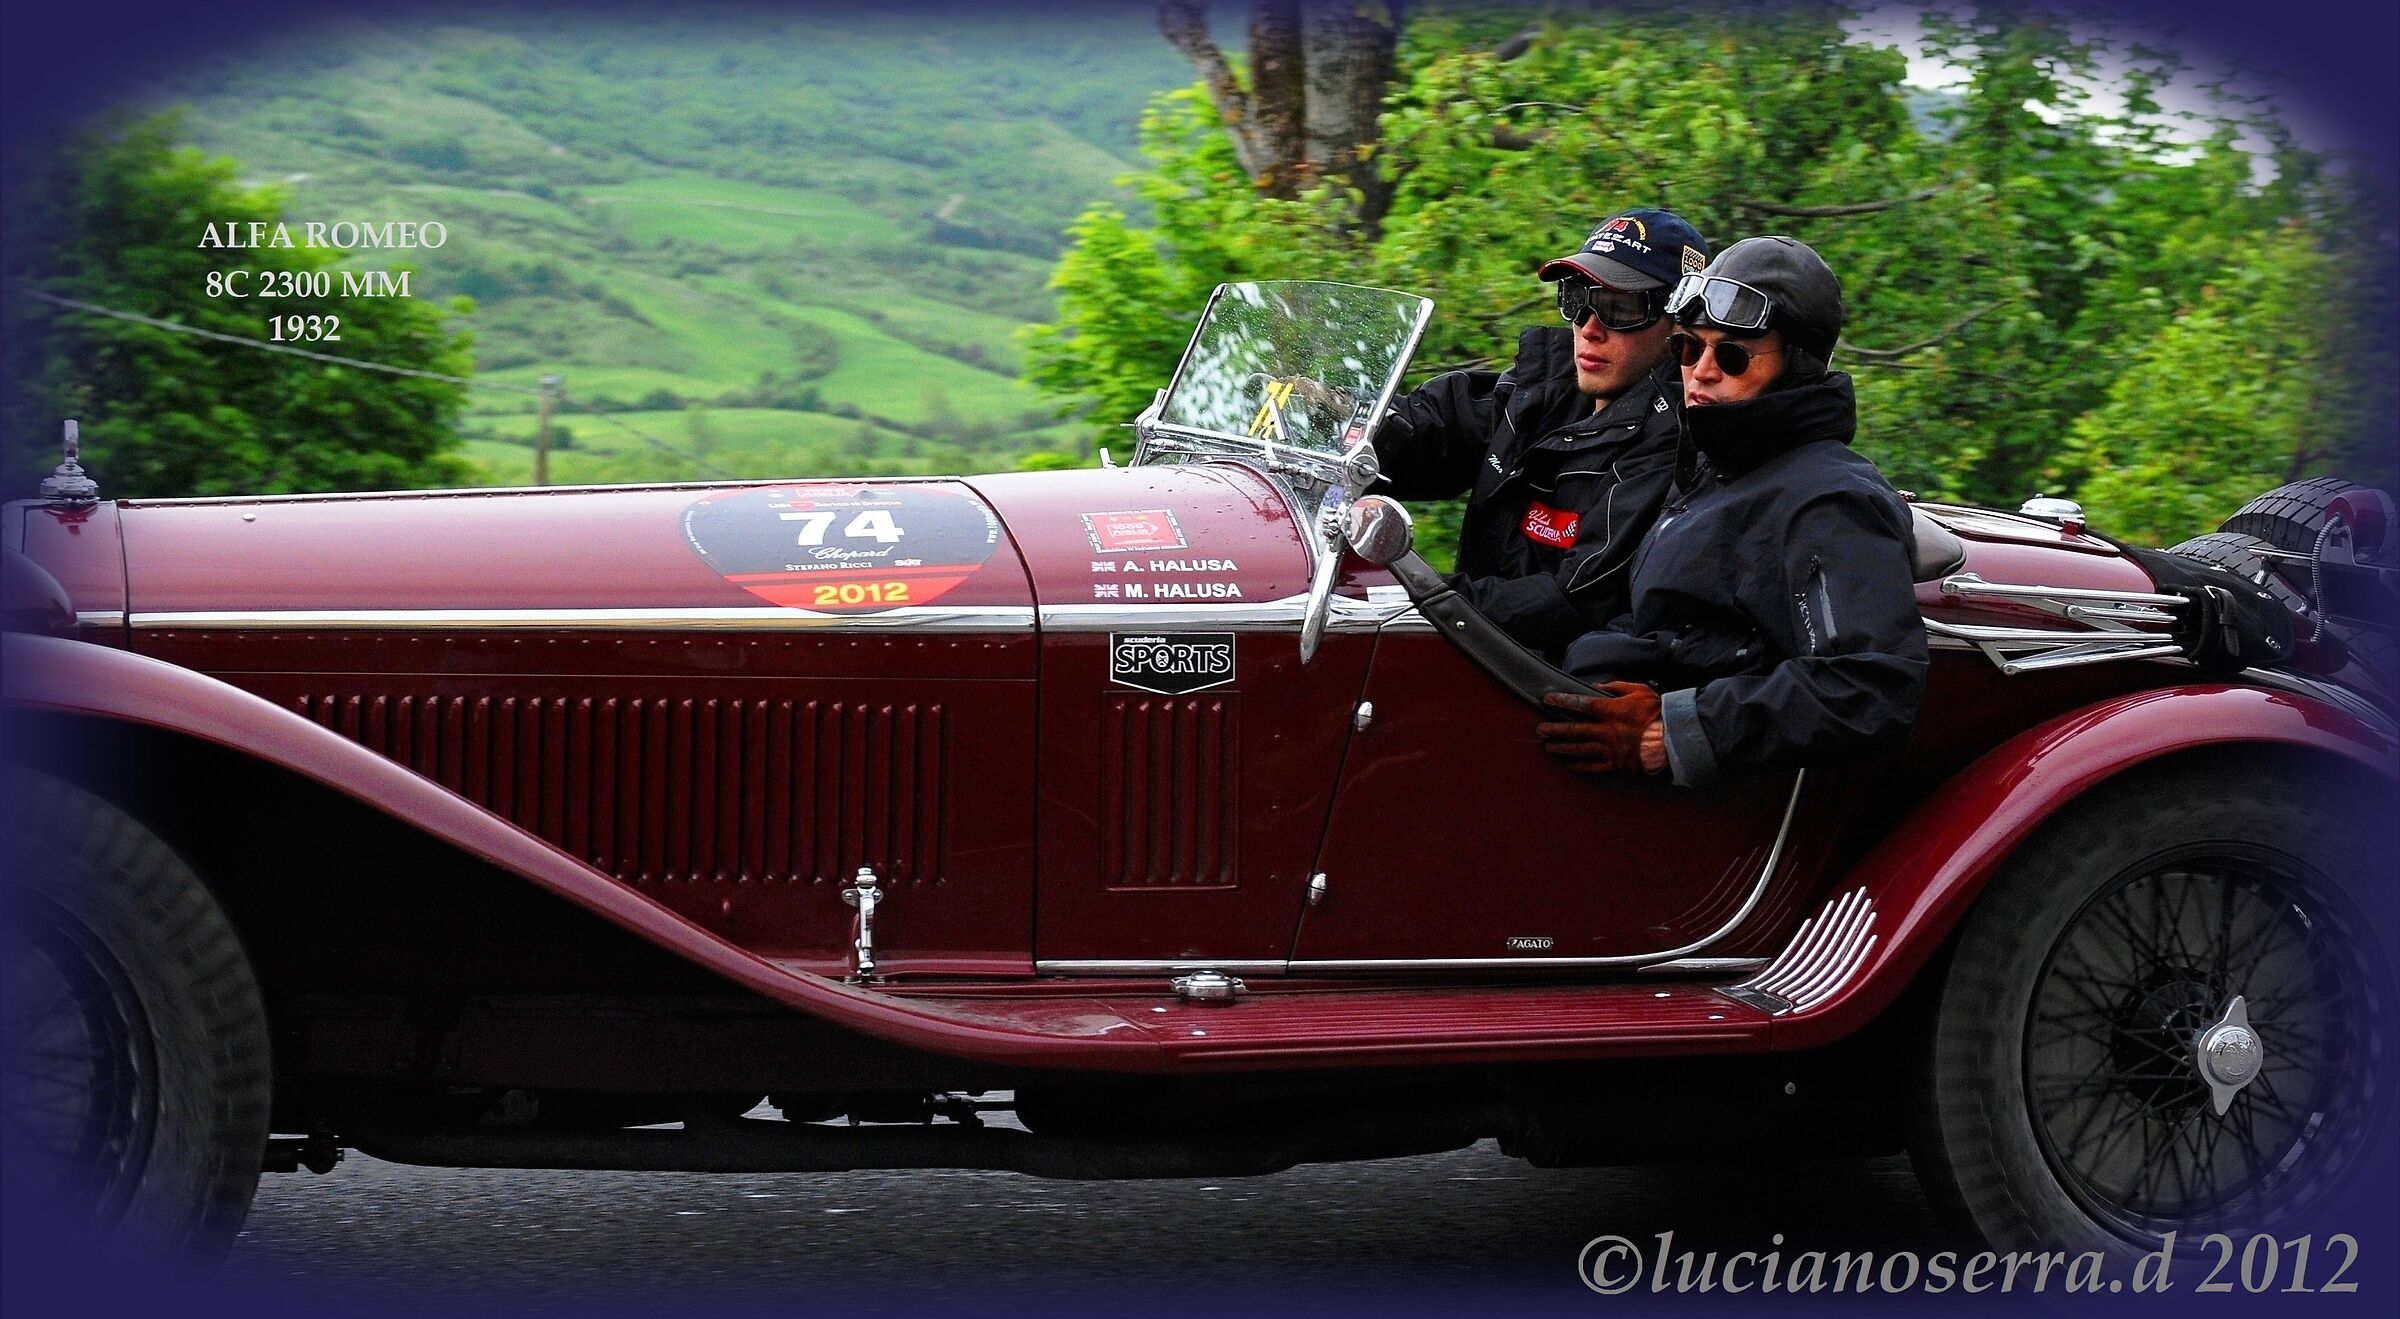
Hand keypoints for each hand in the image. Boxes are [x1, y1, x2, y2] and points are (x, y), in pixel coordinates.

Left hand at [1535, 683, 1664, 774]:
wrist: (1673, 742)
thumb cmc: (1657, 714)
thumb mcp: (1640, 691)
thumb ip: (1617, 686)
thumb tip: (1597, 686)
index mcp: (1612, 711)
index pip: (1581, 704)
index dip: (1563, 701)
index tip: (1547, 699)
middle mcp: (1607, 731)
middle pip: (1575, 730)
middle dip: (1554, 730)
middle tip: (1539, 730)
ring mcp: (1610, 750)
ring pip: (1580, 750)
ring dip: (1562, 748)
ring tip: (1548, 746)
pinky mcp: (1616, 765)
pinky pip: (1593, 767)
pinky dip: (1579, 766)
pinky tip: (1568, 764)